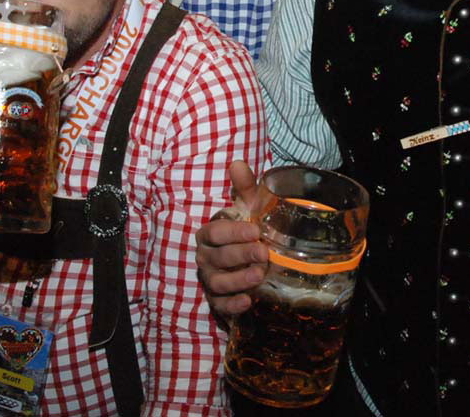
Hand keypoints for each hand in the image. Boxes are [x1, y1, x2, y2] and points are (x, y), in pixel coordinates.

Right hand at [195, 161, 267, 316]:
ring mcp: (210, 279)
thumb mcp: (248, 209)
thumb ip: (245, 188)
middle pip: (218, 257)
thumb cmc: (247, 231)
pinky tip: (247, 302)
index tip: (256, 231)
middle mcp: (206, 257)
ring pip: (217, 282)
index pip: (215, 231)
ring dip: (238, 280)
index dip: (234, 232)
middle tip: (264, 253)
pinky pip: (219, 305)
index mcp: (210, 233)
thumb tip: (238, 163)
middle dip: (241, 255)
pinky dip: (232, 305)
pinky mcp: (217, 300)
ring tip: (259, 276)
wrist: (249, 262)